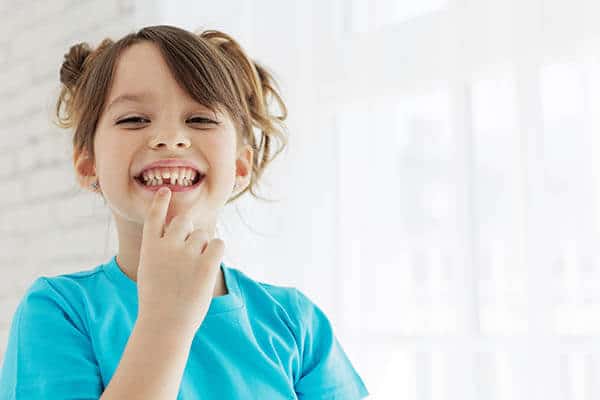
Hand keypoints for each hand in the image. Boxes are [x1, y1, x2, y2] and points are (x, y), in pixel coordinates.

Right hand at [136, 187, 224, 335]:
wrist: (165, 325)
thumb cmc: (158, 303)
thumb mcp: (151, 273)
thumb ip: (163, 253)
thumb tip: (186, 236)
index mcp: (150, 248)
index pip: (155, 218)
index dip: (160, 203)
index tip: (165, 191)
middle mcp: (167, 245)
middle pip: (184, 222)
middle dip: (190, 231)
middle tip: (191, 251)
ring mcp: (186, 254)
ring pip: (204, 235)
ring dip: (204, 246)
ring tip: (195, 270)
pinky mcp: (205, 264)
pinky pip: (218, 244)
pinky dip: (217, 251)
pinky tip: (210, 265)